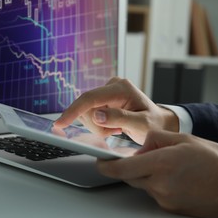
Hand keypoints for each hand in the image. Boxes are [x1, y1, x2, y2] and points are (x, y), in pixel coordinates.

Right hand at [55, 77, 177, 143]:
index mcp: (121, 88)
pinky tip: (113, 126)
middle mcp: (112, 85)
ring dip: (97, 127)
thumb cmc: (153, 123)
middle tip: (113, 133)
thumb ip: (120, 119)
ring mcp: (107, 91)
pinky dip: (98, 125)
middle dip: (95, 125)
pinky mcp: (103, 98)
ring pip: (86, 113)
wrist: (157, 122)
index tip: (60, 123)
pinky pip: (89, 114)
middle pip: (86, 107)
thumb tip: (97, 115)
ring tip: (116, 129)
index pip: (91, 98)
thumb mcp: (141, 124)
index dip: (73, 111)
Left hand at [96, 130, 217, 217]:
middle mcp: (159, 184)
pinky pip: (155, 193)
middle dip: (131, 165)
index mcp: (161, 164)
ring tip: (169, 165)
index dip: (106, 165)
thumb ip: (157, 139)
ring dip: (147, 174)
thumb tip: (142, 145)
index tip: (100, 161)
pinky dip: (158, 183)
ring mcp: (164, 198)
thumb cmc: (215, 162)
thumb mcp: (185, 139)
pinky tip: (176, 177)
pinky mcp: (171, 207)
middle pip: (130, 176)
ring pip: (143, 184)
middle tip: (145, 156)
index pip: (121, 168)